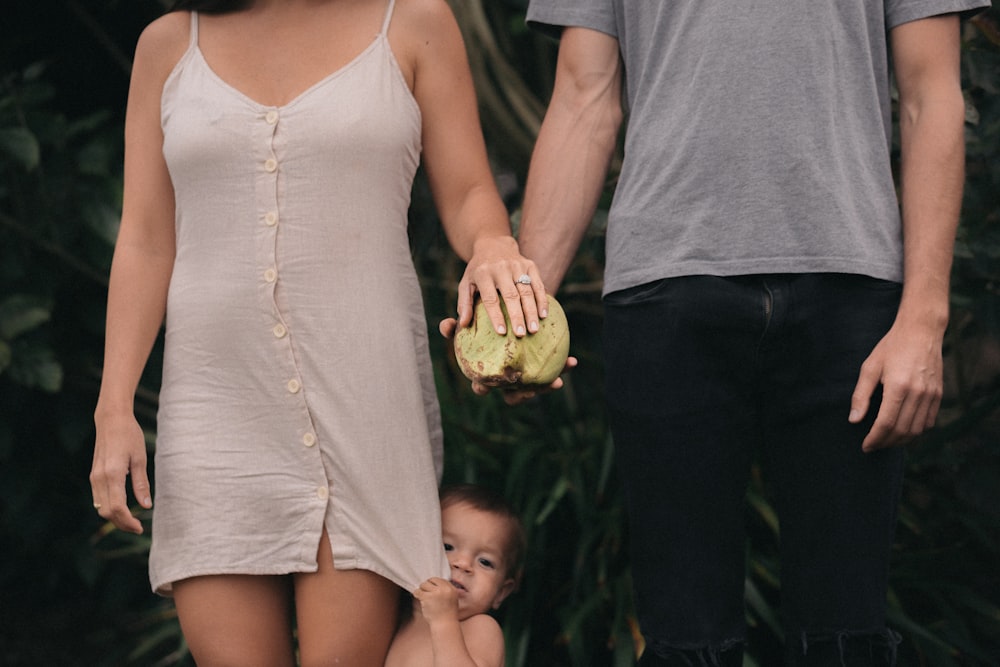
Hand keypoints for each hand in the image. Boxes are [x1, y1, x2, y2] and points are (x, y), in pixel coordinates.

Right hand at [90, 411, 151, 533]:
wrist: (111, 420)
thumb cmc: (129, 436)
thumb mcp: (140, 458)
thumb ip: (141, 484)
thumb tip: (146, 506)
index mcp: (112, 474)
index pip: (117, 508)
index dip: (128, 521)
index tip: (140, 527)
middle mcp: (99, 478)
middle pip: (106, 512)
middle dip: (121, 523)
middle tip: (138, 527)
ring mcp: (94, 477)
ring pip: (100, 507)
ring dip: (115, 517)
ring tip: (132, 520)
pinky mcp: (94, 475)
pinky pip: (99, 498)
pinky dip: (109, 507)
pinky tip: (123, 508)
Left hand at [413, 577, 459, 623]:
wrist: (445, 625)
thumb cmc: (447, 615)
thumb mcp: (451, 599)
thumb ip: (445, 591)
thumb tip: (432, 584)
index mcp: (452, 589)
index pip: (440, 580)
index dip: (434, 584)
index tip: (431, 590)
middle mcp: (445, 589)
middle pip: (431, 580)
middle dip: (427, 587)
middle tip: (427, 595)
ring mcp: (436, 593)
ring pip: (424, 585)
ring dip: (422, 591)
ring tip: (424, 598)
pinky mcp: (427, 597)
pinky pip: (418, 591)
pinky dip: (416, 594)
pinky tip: (418, 598)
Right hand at [439, 318, 577, 403]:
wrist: (512, 310)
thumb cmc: (484, 318)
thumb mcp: (469, 320)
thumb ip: (456, 325)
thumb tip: (446, 325)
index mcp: (487, 374)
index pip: (481, 387)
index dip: (482, 389)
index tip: (483, 385)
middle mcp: (507, 380)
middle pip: (513, 396)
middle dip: (522, 396)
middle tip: (529, 390)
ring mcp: (527, 375)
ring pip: (537, 386)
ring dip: (547, 386)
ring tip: (557, 381)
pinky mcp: (544, 367)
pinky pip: (555, 369)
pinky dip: (563, 367)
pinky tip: (572, 361)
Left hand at [457, 236, 546, 337]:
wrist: (494, 244)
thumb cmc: (478, 271)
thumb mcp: (466, 283)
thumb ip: (463, 303)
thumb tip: (463, 324)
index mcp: (483, 273)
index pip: (490, 298)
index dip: (496, 316)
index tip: (501, 332)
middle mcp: (501, 268)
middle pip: (511, 295)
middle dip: (517, 316)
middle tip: (521, 334)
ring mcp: (517, 266)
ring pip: (527, 291)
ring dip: (531, 311)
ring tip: (534, 330)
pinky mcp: (530, 265)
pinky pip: (538, 285)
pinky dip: (542, 300)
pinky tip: (543, 315)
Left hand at [849, 318, 943, 451]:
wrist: (921, 331)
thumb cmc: (891, 347)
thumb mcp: (870, 367)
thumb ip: (861, 395)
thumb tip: (854, 420)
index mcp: (898, 387)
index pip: (886, 424)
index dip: (875, 439)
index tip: (865, 446)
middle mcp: (918, 393)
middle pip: (902, 431)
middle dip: (886, 443)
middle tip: (873, 446)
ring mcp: (931, 395)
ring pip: (917, 430)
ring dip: (901, 441)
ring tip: (886, 441)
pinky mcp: (939, 394)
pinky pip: (929, 422)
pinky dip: (916, 431)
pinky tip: (903, 431)